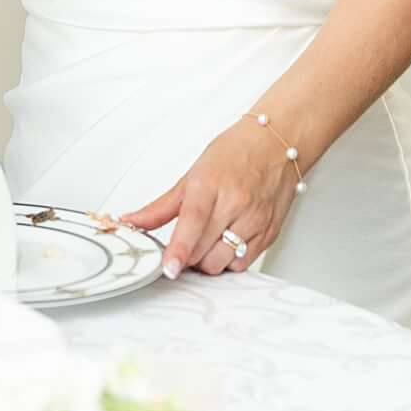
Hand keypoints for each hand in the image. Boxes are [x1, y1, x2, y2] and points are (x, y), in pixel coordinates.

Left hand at [123, 98, 301, 280]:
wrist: (278, 144)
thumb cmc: (236, 152)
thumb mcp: (192, 173)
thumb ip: (161, 206)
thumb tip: (133, 221)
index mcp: (211, 184)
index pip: (193, 223)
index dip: (179, 250)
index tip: (169, 267)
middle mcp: (236, 203)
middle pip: (203, 251)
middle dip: (186, 257)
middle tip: (181, 247)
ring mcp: (256, 220)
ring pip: (222, 263)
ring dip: (207, 262)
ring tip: (205, 243)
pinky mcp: (270, 232)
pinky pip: (243, 263)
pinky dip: (229, 261)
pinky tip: (225, 244)